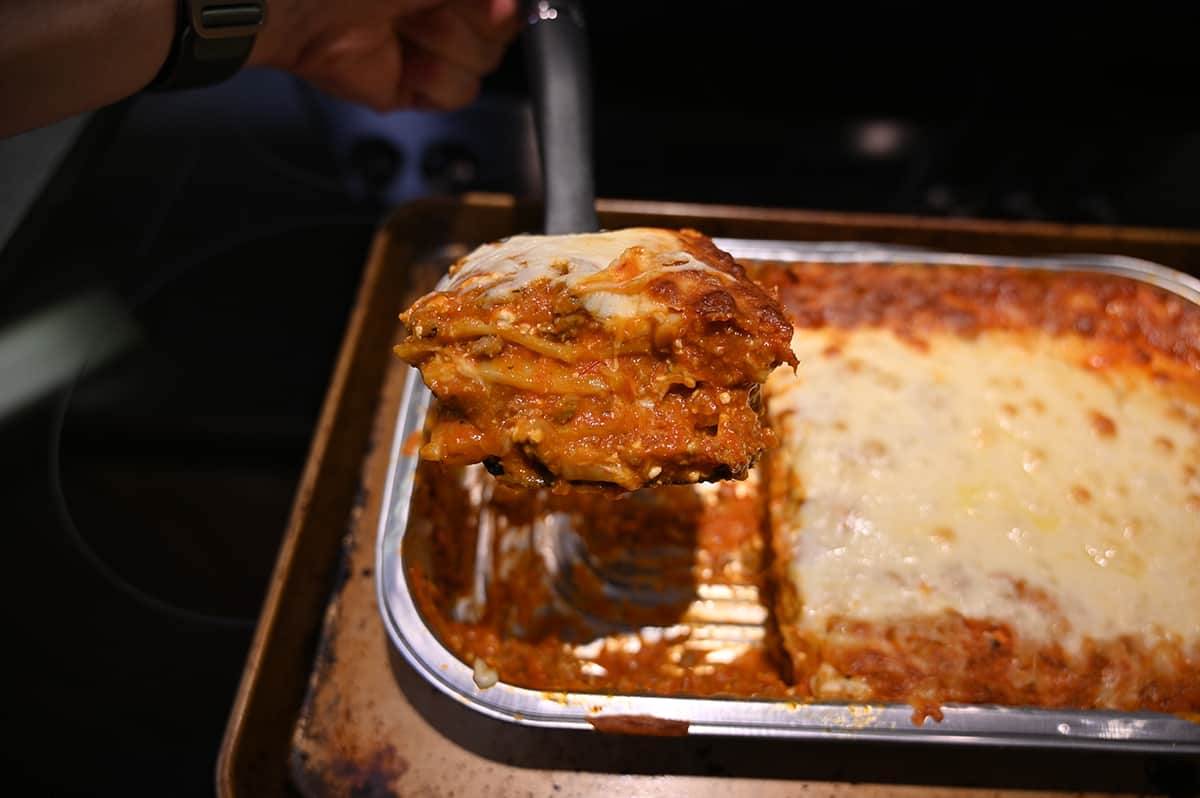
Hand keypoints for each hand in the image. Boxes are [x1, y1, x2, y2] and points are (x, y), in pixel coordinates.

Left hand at [251, 0, 522, 111]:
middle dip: (472, 15)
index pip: (508, 2)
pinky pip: (458, 93)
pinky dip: (432, 77)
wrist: (296, 3)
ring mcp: (429, 43)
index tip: (492, 2)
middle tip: (424, 1)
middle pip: (505, 28)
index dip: (503, 4)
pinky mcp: (413, 85)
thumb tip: (518, 7)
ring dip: (446, 42)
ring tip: (403, 21)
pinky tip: (402, 54)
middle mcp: (441, 2)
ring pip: (485, 61)